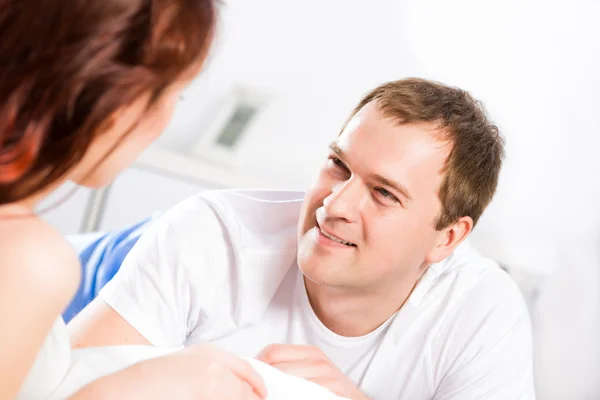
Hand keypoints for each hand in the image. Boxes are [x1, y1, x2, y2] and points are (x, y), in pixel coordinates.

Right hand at [140, 343, 266, 399]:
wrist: (132, 388)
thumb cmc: (153, 382)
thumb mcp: (185, 366)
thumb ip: (210, 371)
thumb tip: (229, 387)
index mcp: (209, 352)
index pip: (245, 368)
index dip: (256, 383)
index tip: (262, 394)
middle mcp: (215, 363)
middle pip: (246, 386)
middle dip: (251, 398)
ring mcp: (213, 380)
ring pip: (241, 397)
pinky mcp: (208, 393)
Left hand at [256, 344, 368, 399]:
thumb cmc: (328, 386)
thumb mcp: (311, 367)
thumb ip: (289, 363)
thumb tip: (257, 365)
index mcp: (311, 351)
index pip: (273, 351)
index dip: (259, 364)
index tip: (255, 377)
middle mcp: (319, 361)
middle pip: (278, 369)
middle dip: (266, 382)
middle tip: (262, 391)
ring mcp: (327, 378)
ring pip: (287, 385)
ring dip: (276, 394)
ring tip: (274, 397)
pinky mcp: (331, 393)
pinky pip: (300, 396)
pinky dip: (290, 398)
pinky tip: (289, 398)